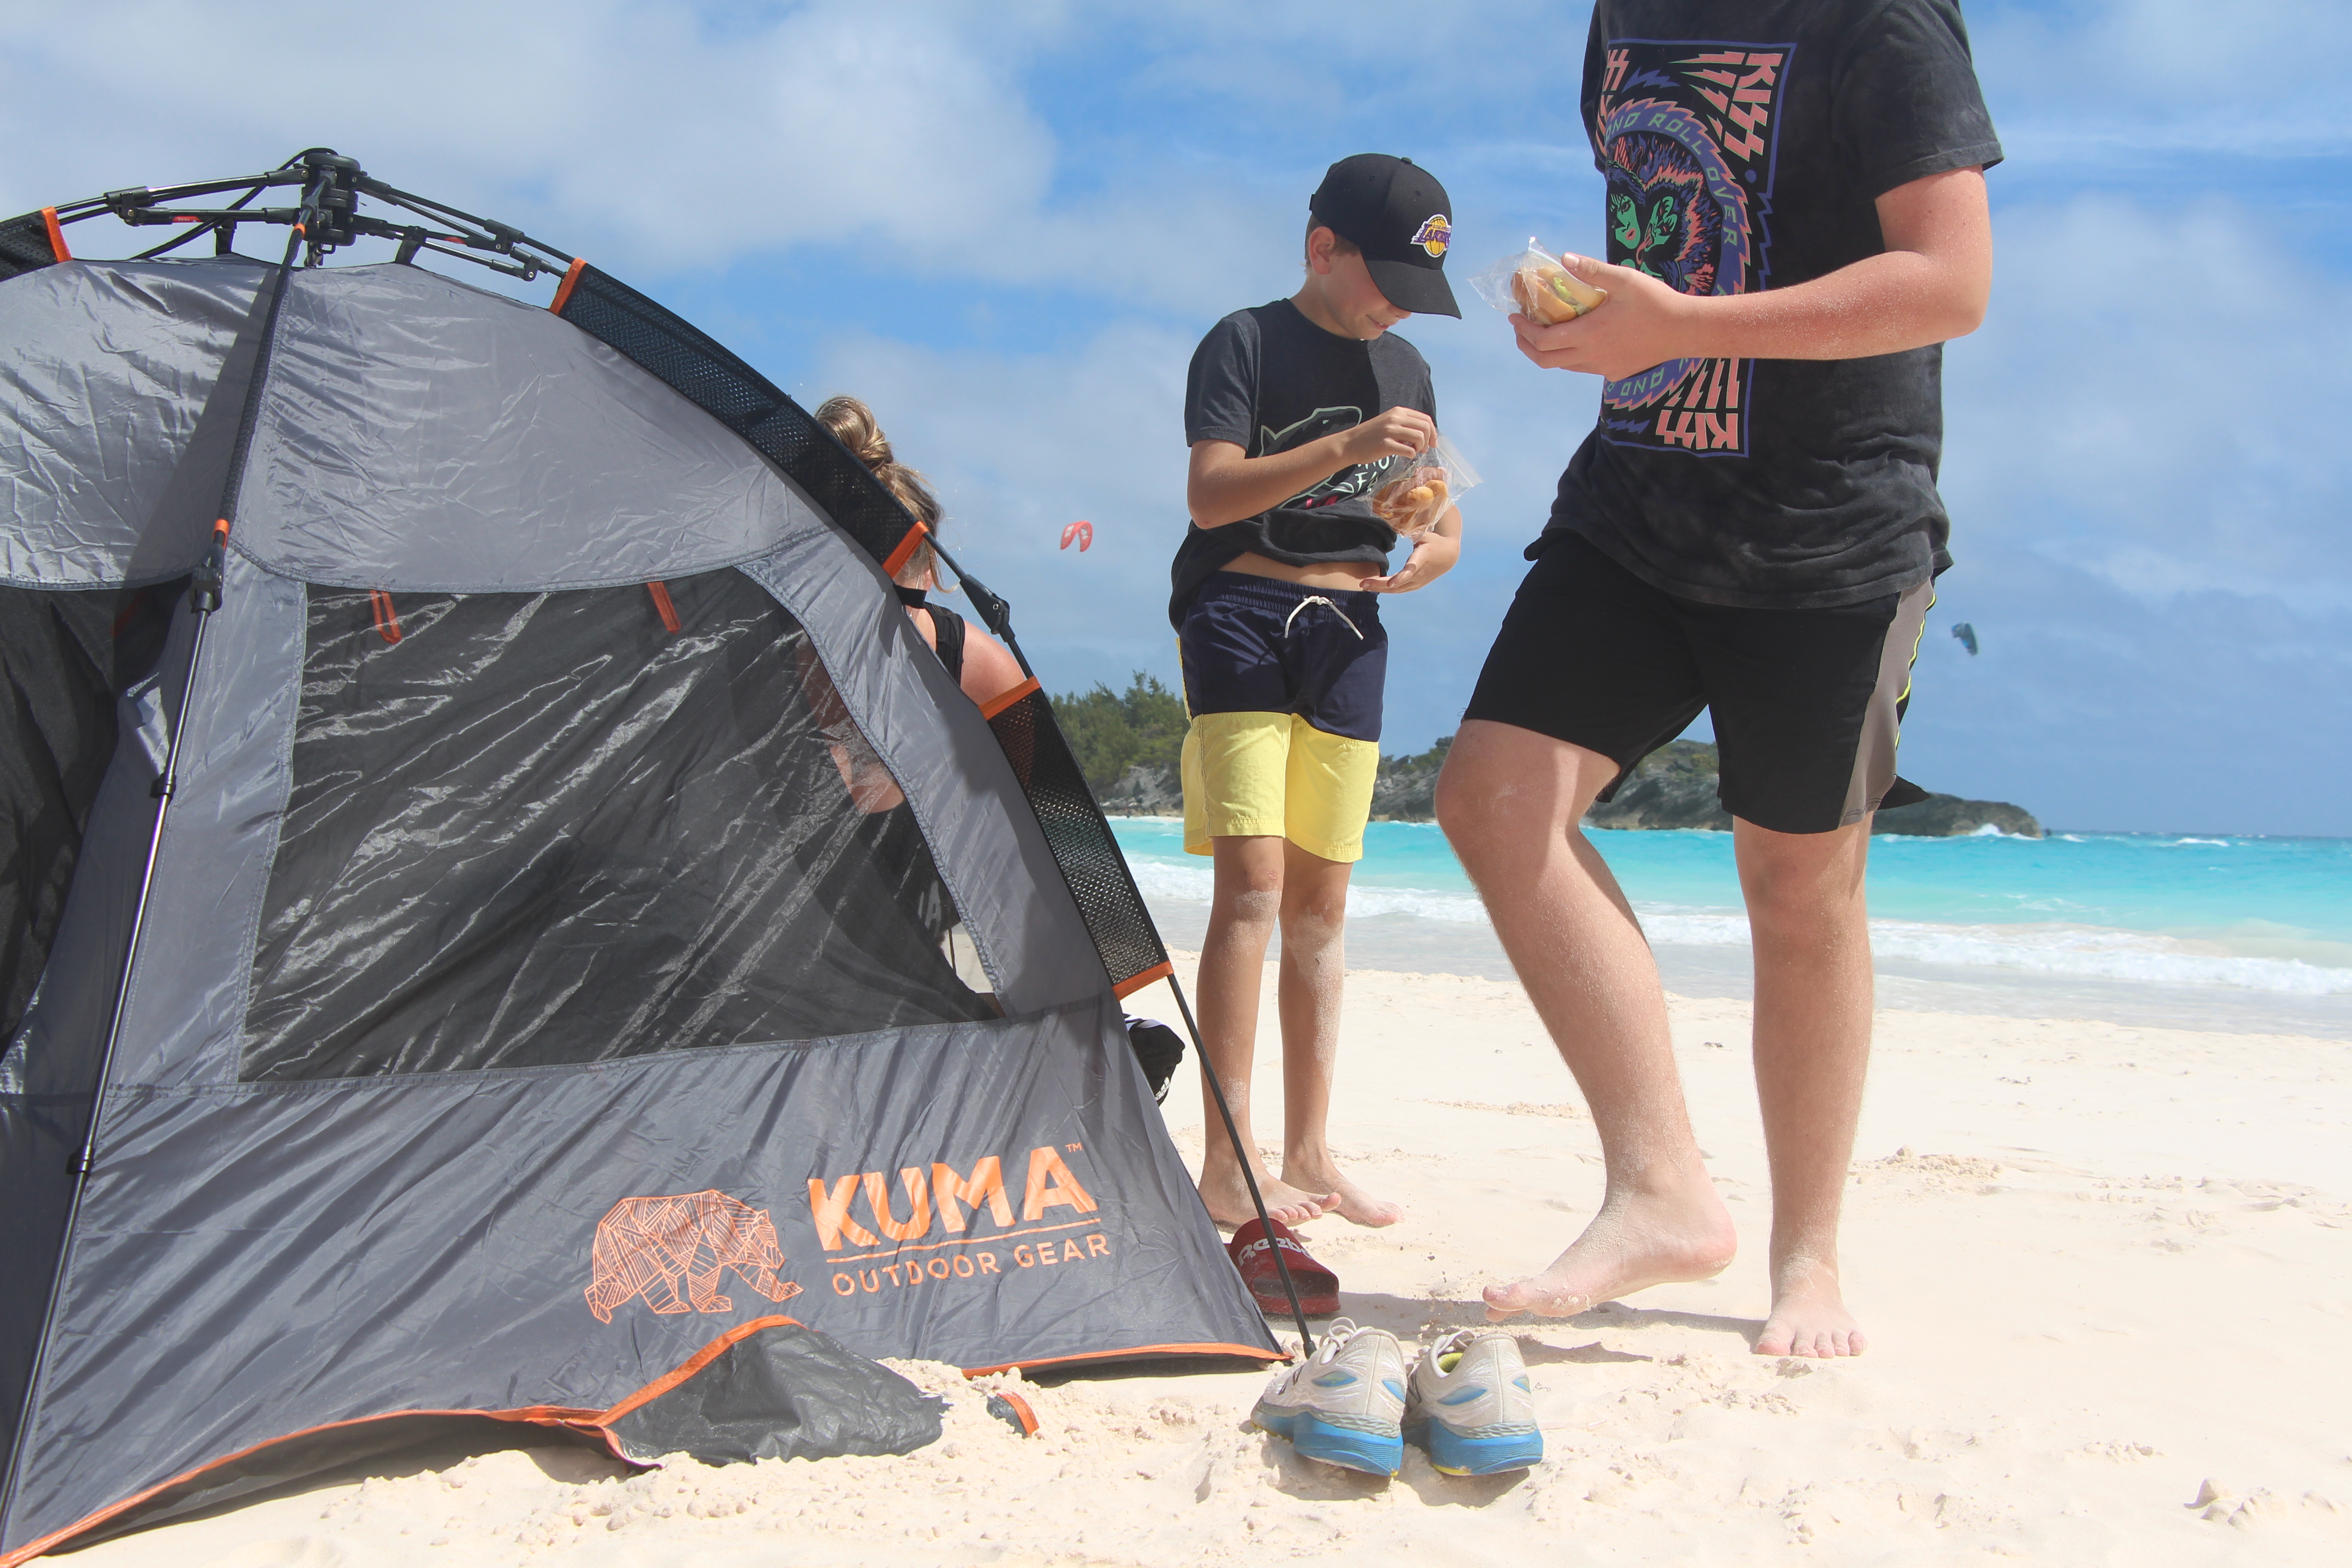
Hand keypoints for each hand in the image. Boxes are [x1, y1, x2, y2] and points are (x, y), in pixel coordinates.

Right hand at [1335, 406, 1434, 466]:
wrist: (1350, 444)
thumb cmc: (1371, 436)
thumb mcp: (1389, 422)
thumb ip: (1405, 424)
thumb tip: (1425, 433)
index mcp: (1398, 412)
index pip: (1425, 418)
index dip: (1433, 432)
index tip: (1432, 442)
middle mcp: (1395, 418)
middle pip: (1425, 427)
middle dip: (1429, 440)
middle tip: (1424, 450)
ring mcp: (1390, 431)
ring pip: (1420, 437)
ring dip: (1420, 448)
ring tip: (1414, 452)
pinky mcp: (1386, 444)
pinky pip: (1409, 450)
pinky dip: (1411, 455)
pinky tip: (1406, 455)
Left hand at [1363, 524, 1457, 593]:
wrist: (1449, 556)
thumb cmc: (1434, 542)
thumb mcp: (1425, 533)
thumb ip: (1411, 530)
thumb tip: (1396, 522)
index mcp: (1422, 558)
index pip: (1411, 570)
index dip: (1400, 578)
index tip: (1390, 583)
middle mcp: (1419, 574)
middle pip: (1398, 583)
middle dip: (1380, 585)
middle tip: (1363, 583)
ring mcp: (1417, 582)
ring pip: (1397, 589)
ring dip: (1380, 588)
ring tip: (1364, 585)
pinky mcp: (1415, 586)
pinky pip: (1398, 590)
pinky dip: (1385, 590)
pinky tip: (1373, 587)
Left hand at [1510, 253, 1695, 381]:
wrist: (1686, 330)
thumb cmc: (1656, 302)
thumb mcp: (1625, 280)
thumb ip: (1592, 271)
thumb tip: (1564, 257)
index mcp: (1590, 334)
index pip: (1543, 341)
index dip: (1523, 330)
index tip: (1514, 316)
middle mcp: (1592, 356)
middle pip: (1545, 360)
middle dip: (1526, 345)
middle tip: (1520, 328)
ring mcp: (1603, 367)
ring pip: (1563, 365)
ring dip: (1547, 352)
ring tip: (1542, 332)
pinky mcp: (1615, 371)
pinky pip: (1583, 367)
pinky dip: (1569, 356)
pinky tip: (1574, 339)